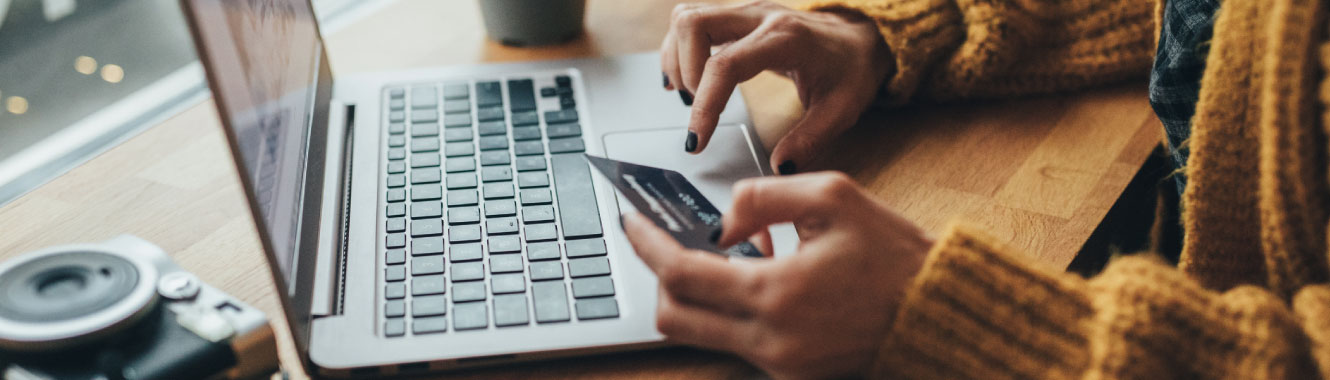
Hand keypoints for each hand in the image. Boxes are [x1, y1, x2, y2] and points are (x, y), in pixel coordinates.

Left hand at [622, 172, 932, 378]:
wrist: (936, 311)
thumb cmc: (892, 254)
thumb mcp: (832, 196)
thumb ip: (762, 197)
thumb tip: (720, 222)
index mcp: (776, 293)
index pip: (681, 274)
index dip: (647, 245)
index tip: (631, 222)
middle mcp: (770, 339)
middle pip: (674, 317)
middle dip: (661, 276)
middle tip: (668, 241)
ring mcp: (778, 364)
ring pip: (700, 333)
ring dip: (699, 293)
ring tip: (733, 254)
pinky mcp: (790, 374)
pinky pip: (735, 342)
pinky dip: (731, 310)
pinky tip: (760, 277)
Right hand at [660, 1, 892, 173]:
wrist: (859, 39)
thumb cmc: (851, 70)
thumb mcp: (842, 110)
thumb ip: (810, 140)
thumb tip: (779, 167)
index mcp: (785, 38)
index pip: (726, 65)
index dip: (705, 104)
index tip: (697, 140)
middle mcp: (760, 16)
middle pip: (694, 25)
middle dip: (684, 72)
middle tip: (697, 108)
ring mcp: (746, 12)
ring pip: (687, 18)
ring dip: (677, 59)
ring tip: (691, 95)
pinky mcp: (737, 17)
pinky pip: (692, 21)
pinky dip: (679, 50)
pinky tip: (685, 79)